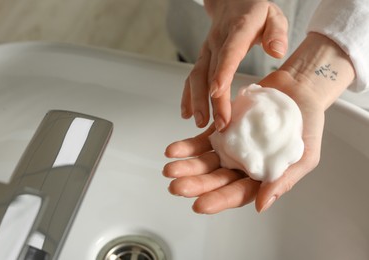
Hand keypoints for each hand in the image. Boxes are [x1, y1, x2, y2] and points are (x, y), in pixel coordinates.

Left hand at [164, 70, 324, 213]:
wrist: (299, 91)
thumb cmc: (307, 126)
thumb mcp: (304, 156)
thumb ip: (283, 180)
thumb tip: (260, 205)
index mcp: (259, 177)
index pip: (236, 193)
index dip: (218, 200)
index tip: (200, 205)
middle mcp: (240, 166)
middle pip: (214, 179)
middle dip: (195, 184)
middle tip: (176, 187)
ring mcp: (229, 148)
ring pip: (204, 162)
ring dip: (186, 166)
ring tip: (169, 169)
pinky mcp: (220, 129)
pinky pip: (200, 141)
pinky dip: (186, 146)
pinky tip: (173, 151)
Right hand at [181, 0, 287, 129]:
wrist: (232, 2)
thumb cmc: (255, 12)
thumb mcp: (273, 15)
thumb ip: (277, 31)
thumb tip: (277, 51)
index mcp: (237, 30)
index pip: (229, 52)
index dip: (221, 72)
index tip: (217, 92)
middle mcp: (217, 42)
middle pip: (209, 71)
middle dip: (211, 99)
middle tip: (218, 123)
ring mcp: (207, 51)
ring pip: (196, 77)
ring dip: (196, 101)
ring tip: (200, 122)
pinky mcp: (202, 59)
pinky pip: (191, 79)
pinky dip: (187, 96)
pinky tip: (187, 113)